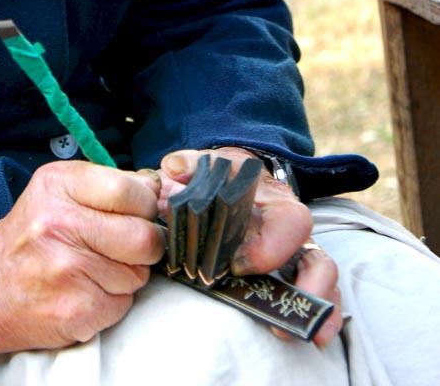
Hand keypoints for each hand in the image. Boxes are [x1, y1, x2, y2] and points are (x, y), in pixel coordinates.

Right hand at [0, 161, 164, 354]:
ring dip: (127, 273)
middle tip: (126, 245)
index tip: (137, 212)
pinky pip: (124, 302)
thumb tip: (157, 189)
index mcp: (59, 186)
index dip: (144, 204)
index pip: (129, 190)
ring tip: (95, 267)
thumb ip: (107, 184)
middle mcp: (61, 224)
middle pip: (143, 236)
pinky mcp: (77, 310)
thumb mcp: (56, 190)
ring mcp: (69, 270)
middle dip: (145, 243)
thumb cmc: (31, 236)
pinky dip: (113, 299)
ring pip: (138, 273)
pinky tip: (87, 289)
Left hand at [158, 147, 342, 347]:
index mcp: (270, 198)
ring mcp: (297, 248)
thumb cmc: (219, 176)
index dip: (271, 247)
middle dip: (306, 283)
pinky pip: (320, 291)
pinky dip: (324, 315)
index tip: (240, 266)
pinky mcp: (296, 269)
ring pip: (323, 272)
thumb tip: (176, 167)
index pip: (288, 219)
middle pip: (313, 252)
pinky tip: (317, 337)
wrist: (231, 176)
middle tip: (275, 310)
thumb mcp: (206, 166)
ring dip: (319, 305)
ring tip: (309, 333)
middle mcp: (289, 224)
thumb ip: (190, 164)